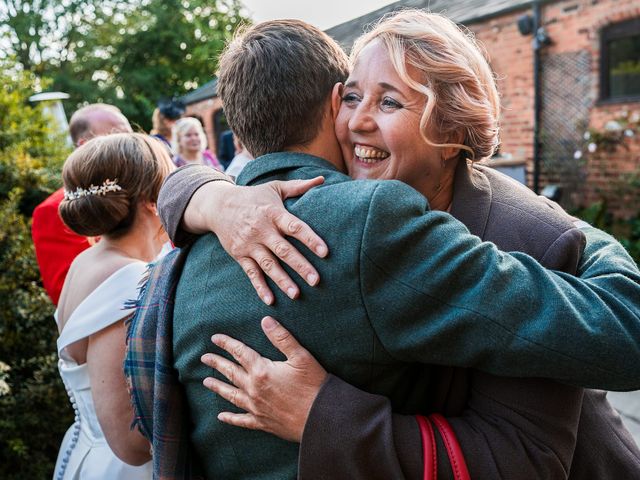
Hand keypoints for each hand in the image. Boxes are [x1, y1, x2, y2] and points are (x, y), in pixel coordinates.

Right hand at [189, 177, 328, 304]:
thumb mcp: (274, 188)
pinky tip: (270, 300)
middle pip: (284, 250)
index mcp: (273, 213)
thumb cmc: (253, 197)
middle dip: (300, 266)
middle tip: (316, 280)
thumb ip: (299, 187)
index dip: (310, 239)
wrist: (218, 205)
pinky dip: (260, 287)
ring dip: (282, 280)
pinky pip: (251, 273)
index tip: (325, 252)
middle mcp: (261, 230)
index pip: (295, 227)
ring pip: (268, 265)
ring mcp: (249, 244)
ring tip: (296, 294)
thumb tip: (322, 179)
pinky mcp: (240, 255)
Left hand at [201, 316, 326, 442]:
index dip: (227, 344)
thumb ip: (281, 338)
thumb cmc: (313, 385)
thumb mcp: (300, 356)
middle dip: (217, 363)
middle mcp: (254, 389)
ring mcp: (256, 407)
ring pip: (231, 395)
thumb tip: (265, 320)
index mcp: (262, 371)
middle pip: (231, 373)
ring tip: (206, 382)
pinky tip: (221, 416)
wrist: (320, 417)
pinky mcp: (262, 422)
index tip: (215, 338)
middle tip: (204, 358)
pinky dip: (230, 418)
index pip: (239, 352)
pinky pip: (241, 420)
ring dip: (218, 387)